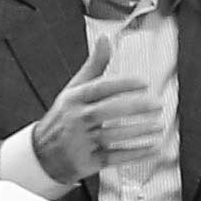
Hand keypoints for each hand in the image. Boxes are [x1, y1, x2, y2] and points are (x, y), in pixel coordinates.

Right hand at [24, 38, 164, 185]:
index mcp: (74, 99)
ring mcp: (81, 142)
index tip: (144, 82)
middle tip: (157, 104)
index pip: (99, 88)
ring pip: (113, 135)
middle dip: (135, 107)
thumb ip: (94, 66)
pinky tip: (152, 148)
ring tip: (158, 125)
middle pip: (107, 111)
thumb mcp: (75, 90)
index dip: (122, 84)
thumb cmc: (65, 117)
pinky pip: (115, 157)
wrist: (43, 154)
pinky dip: (135, 154)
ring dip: (139, 131)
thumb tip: (105, 39)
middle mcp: (76, 119)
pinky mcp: (88, 161)